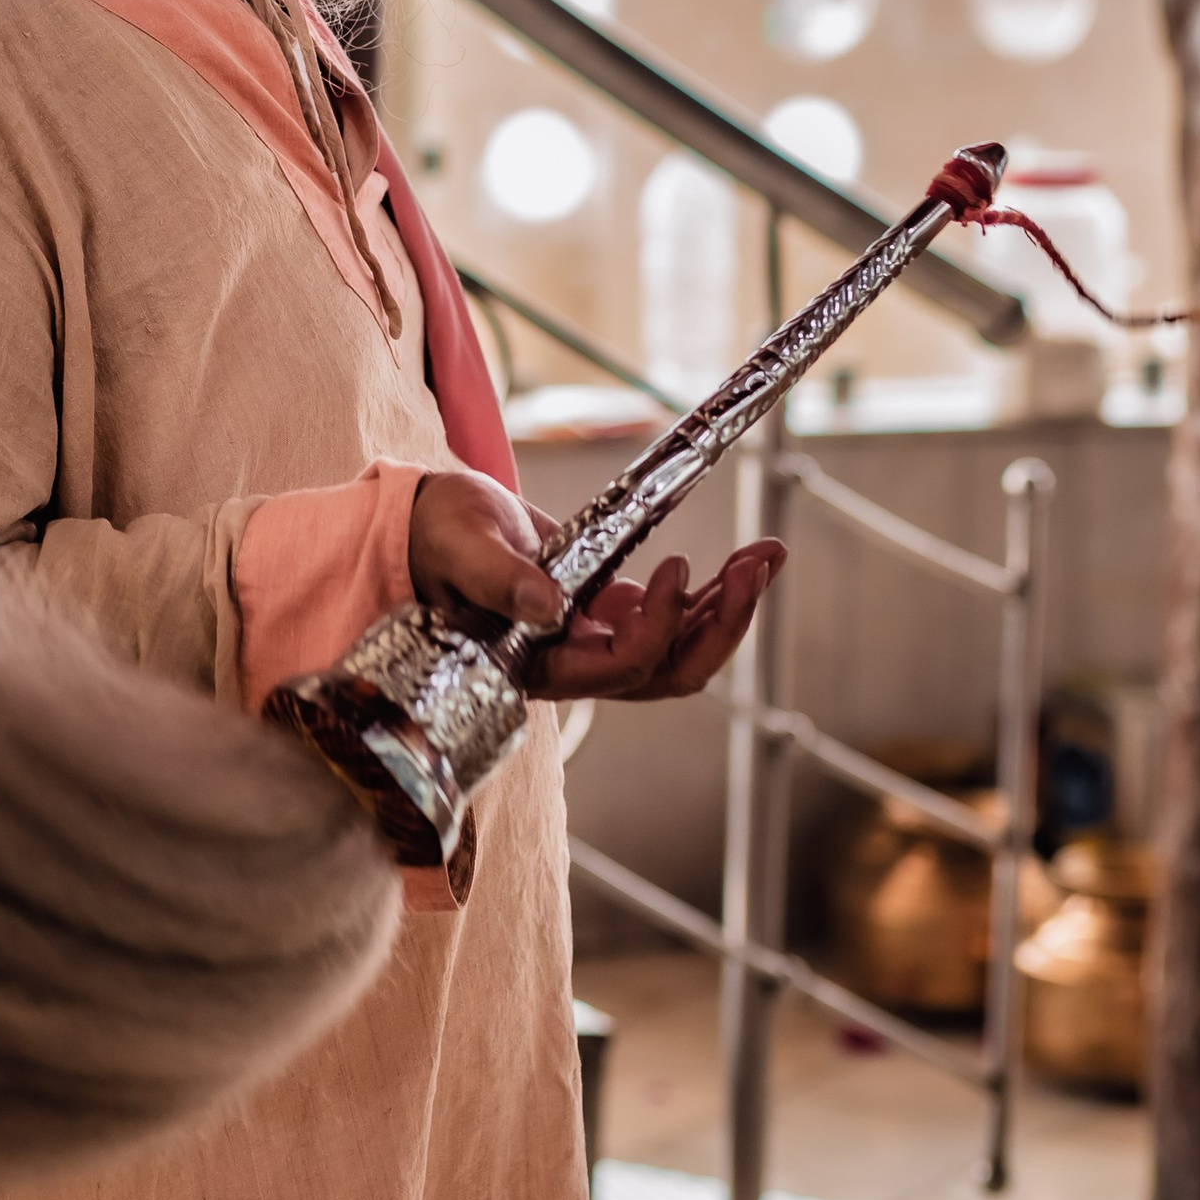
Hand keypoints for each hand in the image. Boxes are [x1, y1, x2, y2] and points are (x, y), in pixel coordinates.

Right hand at [408, 468, 783, 700]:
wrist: (433, 526)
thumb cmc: (438, 537)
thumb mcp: (462, 546)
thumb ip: (499, 578)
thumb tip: (549, 606)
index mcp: (539, 664)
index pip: (620, 669)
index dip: (660, 627)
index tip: (676, 565)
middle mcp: (577, 664)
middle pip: (669, 673)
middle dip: (722, 626)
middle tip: (756, 565)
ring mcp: (599, 641)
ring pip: (683, 652)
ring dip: (731, 608)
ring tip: (767, 553)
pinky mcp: (611, 612)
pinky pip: (676, 618)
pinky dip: (717, 591)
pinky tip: (747, 557)